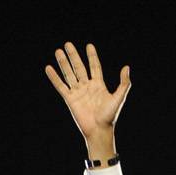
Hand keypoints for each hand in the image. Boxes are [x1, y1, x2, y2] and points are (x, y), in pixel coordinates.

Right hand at [43, 42, 129, 157]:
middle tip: (68, 44)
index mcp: (98, 85)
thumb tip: (126, 67)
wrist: (99, 131)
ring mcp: (77, 92)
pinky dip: (54, 77)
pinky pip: (61, 86)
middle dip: (73, 56)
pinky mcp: (70, 99)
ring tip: (58, 51)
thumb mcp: (119, 98)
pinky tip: (49, 68)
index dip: (92, 56)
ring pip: (69, 74)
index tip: (89, 46)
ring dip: (64, 63)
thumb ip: (124, 83)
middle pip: (79, 67)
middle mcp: (87, 87)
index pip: (94, 67)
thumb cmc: (110, 116)